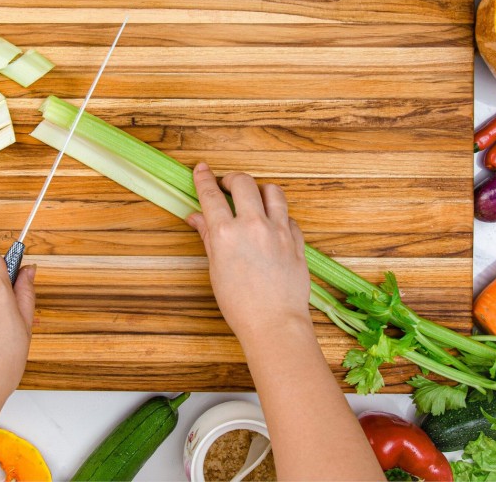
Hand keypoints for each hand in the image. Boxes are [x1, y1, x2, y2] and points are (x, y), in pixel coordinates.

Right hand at [186, 163, 311, 342]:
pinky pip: (290, 217)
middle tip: (227, 185)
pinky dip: (280, 216)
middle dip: (232, 178)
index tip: (201, 169)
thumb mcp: (216, 269)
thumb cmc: (240, 305)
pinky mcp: (297, 242)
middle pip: (243, 183)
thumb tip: (197, 217)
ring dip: (260, 191)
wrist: (274, 324)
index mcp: (227, 233)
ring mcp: (279, 232)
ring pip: (273, 192)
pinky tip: (273, 226)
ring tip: (254, 200)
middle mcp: (254, 226)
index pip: (211, 194)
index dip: (204, 178)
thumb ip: (208, 237)